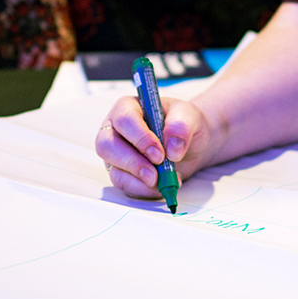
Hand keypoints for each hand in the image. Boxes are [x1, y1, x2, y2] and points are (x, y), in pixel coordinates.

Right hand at [95, 95, 216, 198]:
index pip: (124, 120)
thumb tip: (172, 149)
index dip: (140, 138)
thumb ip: (181, 126)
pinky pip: (125, 185)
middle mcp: (115, 130)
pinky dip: (143, 190)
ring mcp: (116, 154)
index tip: (160, 155)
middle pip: (107, 146)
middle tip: (155, 175)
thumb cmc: (183, 123)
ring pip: (114, 170)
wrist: (190, 144)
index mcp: (127, 108)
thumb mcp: (189, 115)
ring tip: (163, 182)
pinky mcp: (122, 173)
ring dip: (139, 181)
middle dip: (132, 163)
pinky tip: (160, 186)